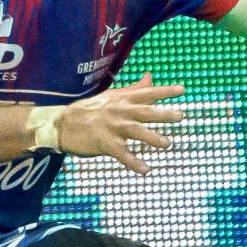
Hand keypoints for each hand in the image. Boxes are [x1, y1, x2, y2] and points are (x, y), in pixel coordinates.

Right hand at [54, 73, 186, 174]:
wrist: (64, 125)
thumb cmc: (91, 110)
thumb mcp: (113, 96)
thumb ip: (135, 89)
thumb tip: (150, 76)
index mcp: (123, 99)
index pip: (146, 93)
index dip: (164, 91)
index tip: (182, 90)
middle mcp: (119, 111)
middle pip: (144, 111)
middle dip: (163, 114)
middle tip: (180, 116)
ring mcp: (112, 127)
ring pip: (135, 131)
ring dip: (152, 138)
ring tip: (167, 144)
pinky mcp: (104, 143)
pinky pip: (122, 154)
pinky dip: (134, 162)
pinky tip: (145, 170)